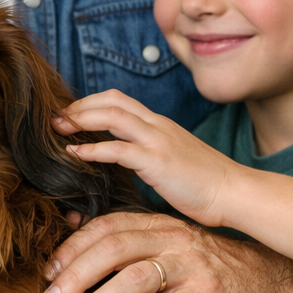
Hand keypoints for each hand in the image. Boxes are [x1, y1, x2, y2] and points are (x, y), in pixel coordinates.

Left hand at [41, 212, 292, 292]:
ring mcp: (190, 265)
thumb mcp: (171, 242)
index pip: (106, 227)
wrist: (272, 277)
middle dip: (76, 275)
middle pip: (112, 249)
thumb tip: (75, 231)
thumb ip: (131, 238)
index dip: (73, 247)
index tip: (49, 273)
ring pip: (135, 278)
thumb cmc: (210, 263)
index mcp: (157, 224)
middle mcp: (170, 238)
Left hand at [53, 89, 234, 227]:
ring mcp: (159, 141)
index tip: (71, 115)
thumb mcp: (174, 160)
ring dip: (81, 119)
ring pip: (112, 116)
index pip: (119, 100)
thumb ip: (150, 155)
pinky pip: (119, 149)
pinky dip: (92, 149)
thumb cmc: (207, 184)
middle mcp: (158, 126)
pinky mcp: (158, 162)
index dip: (91, 103)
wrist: (236, 193)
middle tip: (56, 118)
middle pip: (111, 100)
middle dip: (80, 105)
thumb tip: (126, 161)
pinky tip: (75, 154)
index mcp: (160, 125)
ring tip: (60, 129)